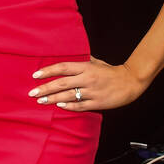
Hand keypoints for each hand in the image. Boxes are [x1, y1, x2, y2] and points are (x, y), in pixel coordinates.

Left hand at [28, 55, 145, 111]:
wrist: (130, 82)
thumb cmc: (111, 71)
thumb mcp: (97, 62)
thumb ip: (83, 61)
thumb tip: (70, 56)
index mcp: (86, 67)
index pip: (63, 68)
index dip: (48, 71)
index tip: (35, 75)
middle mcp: (87, 79)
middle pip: (61, 83)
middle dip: (45, 88)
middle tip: (32, 93)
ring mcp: (92, 92)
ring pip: (68, 96)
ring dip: (52, 99)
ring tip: (41, 101)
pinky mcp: (97, 103)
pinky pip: (80, 105)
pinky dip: (68, 106)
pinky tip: (59, 106)